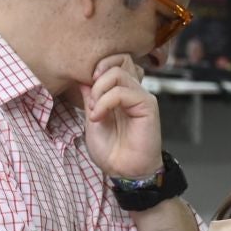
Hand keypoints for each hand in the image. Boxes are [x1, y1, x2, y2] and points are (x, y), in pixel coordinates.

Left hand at [83, 54, 163, 180]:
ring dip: (99, 91)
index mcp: (122, 91)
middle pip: (120, 58)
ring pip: (118, 72)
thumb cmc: (111, 150)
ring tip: (95, 112)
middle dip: (98, 74)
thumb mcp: (92, 119)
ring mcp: (142, 97)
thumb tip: (83, 78)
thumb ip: (90, 97)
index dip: (99, 66)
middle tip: (91, 98)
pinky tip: (99, 117)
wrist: (124, 172)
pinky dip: (105, 102)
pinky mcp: (148, 106)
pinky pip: (122, 91)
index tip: (86, 88)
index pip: (116, 60)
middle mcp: (134, 90)